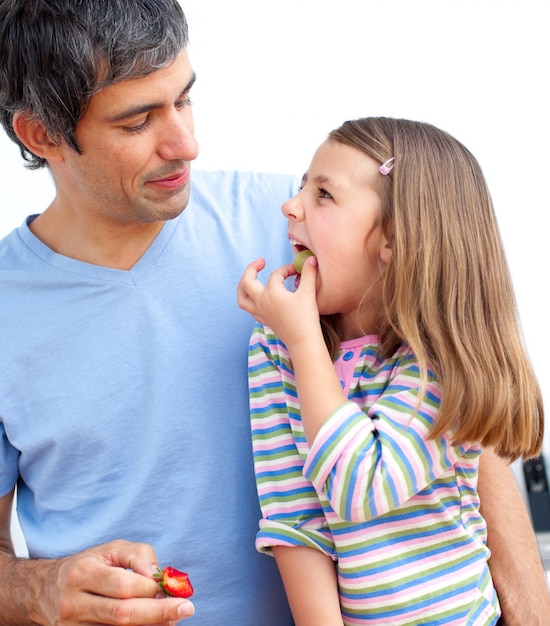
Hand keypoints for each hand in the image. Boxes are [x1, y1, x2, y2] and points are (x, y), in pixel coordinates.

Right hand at [32, 540, 193, 624]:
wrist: (43, 591)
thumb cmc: (87, 565)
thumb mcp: (110, 549)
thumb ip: (138, 555)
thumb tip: (158, 575)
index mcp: (81, 573)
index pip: (124, 586)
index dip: (152, 588)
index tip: (171, 586)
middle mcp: (73, 604)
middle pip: (123, 615)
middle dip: (159, 613)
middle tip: (186, 608)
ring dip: (151, 625)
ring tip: (172, 618)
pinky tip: (153, 624)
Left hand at [237, 256, 320, 348]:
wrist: (303, 341)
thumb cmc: (306, 317)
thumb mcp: (308, 293)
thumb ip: (309, 274)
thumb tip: (311, 258)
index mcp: (271, 293)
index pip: (276, 274)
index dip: (288, 269)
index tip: (298, 270)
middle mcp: (262, 302)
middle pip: (247, 282)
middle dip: (251, 269)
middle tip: (261, 261)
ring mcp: (261, 313)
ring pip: (242, 298)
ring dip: (242, 286)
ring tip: (249, 278)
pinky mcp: (264, 321)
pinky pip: (250, 309)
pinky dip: (250, 301)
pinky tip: (257, 298)